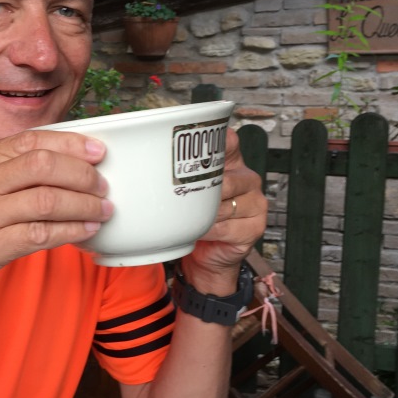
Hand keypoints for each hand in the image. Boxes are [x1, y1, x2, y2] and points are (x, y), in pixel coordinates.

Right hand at [0, 129, 113, 310]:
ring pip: (47, 199)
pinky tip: (86, 231)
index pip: (32, 140)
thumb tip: (59, 163)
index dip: (71, 144)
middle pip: (44, 165)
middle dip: (82, 174)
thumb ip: (5, 170)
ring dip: (83, 204)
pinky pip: (41, 234)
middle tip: (102, 185)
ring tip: (102, 209)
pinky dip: (71, 231)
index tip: (97, 151)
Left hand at [181, 128, 266, 293]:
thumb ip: (173, 173)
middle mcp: (246, 179)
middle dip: (199, 188)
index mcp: (230, 163)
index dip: (214, 140)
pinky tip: (199, 232)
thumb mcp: (183, 191)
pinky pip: (226, 226)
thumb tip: (142, 159)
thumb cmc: (192, 219)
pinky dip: (208, 231)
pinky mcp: (254, 226)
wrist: (205, 256)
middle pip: (225, 177)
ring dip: (202, 214)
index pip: (229, 141)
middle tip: (179, 193)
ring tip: (189, 218)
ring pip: (224, 203)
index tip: (192, 145)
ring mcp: (254, 202)